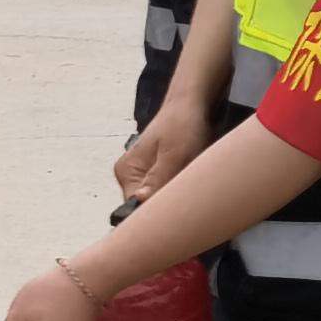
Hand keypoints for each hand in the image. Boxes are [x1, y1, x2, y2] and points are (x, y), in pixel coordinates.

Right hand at [111, 91, 212, 206]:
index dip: (154, 215)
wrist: (193, 104)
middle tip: (188, 201)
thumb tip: (139, 202)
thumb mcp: (174, 154)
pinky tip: (190, 184)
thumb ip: (157, 179)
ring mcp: (145, 176)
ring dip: (175, 200)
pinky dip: (180, 192)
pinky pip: (168, 192)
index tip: (175, 215)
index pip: (135, 209)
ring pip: (159, 201)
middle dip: (166, 208)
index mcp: (127, 172)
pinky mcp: (160, 175)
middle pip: (147, 208)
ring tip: (190, 187)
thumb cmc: (182, 124)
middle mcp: (132, 177)